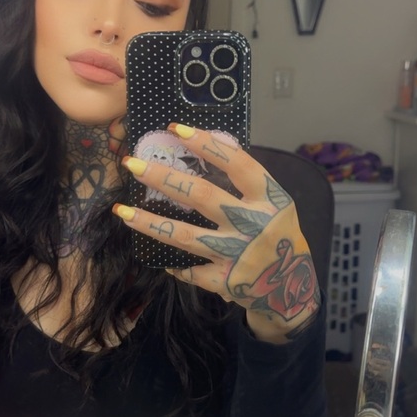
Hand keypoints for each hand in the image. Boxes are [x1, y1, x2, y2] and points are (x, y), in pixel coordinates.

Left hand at [113, 124, 320, 342]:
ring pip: (185, 235)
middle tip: (132, 164)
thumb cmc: (278, 233)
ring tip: (122, 211)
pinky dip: (176, 266)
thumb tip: (206, 150)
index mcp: (269, 199)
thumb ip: (247, 184)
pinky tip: (161, 260)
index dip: (207, 145)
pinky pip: (191, 270)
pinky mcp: (226, 281)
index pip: (237, 164)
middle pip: (202, 196)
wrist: (294, 287)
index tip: (176, 130)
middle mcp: (252, 223)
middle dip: (164, 178)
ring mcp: (237, 253)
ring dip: (150, 222)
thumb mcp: (275, 203)